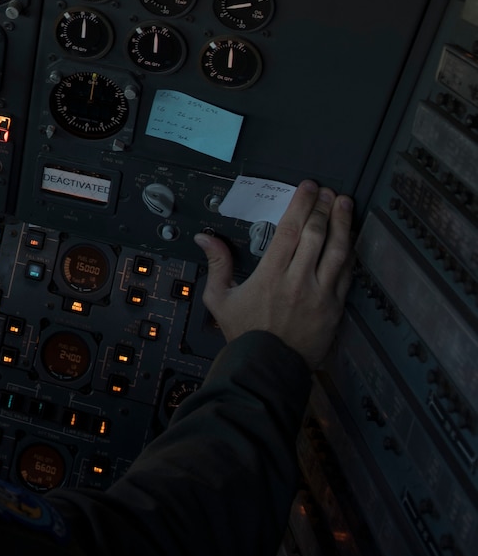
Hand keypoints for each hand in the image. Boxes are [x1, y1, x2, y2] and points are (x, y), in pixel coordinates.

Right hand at [194, 181, 352, 368]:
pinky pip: (346, 274)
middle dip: (322, 207)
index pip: (290, 230)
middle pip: (315, 234)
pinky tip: (349, 238)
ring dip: (341, 223)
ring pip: (337, 250)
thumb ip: (217, 265)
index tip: (306, 187)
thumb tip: (205, 239)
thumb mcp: (220, 299)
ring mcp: (320, 295)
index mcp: (270, 276)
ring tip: (343, 203)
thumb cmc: (244, 334)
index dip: (300, 204)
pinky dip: (349, 252)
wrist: (268, 367)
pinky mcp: (335, 308)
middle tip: (326, 190)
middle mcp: (298, 281)